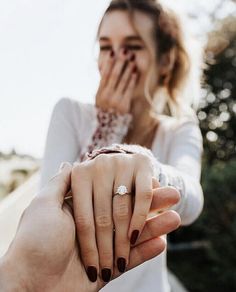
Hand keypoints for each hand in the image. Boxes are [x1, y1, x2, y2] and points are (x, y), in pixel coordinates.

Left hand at [0, 162, 179, 291]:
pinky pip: (131, 259)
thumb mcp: (44, 205)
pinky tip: (163, 241)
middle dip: (151, 205)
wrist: (28, 286)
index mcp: (82, 208)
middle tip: (175, 196)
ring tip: (176, 218)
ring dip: (155, 226)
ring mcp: (102, 247)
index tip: (155, 181)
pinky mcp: (108, 268)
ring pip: (133, 233)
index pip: (113, 195)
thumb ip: (61, 183)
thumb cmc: (34, 241)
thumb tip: (70, 163)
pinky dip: (146, 251)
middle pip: (127, 212)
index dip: (134, 189)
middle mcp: (93, 224)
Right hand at [96, 48, 137, 113]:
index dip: (108, 63)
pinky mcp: (124, 104)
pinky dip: (132, 80)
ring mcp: (115, 100)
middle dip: (120, 62)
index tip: (112, 52)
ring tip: (132, 58)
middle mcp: (106, 96)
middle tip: (124, 51)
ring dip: (128, 68)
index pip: (104, 75)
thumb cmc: (105, 112)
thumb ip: (103, 86)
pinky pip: (129, 89)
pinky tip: (135, 72)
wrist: (109, 128)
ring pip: (122, 81)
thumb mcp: (99, 100)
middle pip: (114, 75)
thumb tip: (105, 70)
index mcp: (99, 93)